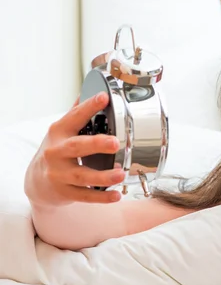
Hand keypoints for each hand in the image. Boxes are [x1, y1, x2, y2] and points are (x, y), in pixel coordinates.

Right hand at [24, 92, 125, 206]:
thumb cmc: (56, 152)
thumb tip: (92, 88)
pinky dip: (101, 196)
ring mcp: (59, 174)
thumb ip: (77, 113)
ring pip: (82, 175)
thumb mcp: (62, 131)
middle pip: (77, 147)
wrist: (36, 182)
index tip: (104, 97)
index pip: (75, 117)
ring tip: (121, 173)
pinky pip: (85, 196)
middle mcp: (56, 152)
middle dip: (96, 144)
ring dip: (103, 175)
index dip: (89, 107)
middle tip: (114, 143)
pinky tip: (116, 194)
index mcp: (59, 132)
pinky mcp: (64, 192)